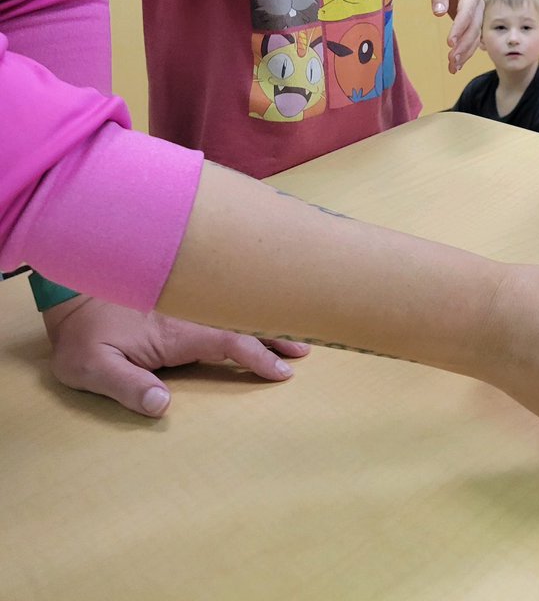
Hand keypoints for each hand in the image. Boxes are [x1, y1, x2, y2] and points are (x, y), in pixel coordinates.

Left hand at [42, 296, 308, 417]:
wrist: (69, 295)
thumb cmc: (82, 337)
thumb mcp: (93, 367)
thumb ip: (128, 386)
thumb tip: (163, 407)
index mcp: (178, 329)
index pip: (229, 342)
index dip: (257, 358)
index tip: (281, 373)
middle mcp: (189, 313)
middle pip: (242, 321)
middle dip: (275, 333)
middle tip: (307, 346)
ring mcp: (187, 304)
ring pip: (235, 310)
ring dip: (264, 320)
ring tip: (294, 331)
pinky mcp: (180, 300)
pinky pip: (221, 303)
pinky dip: (245, 308)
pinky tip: (257, 311)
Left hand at [429, 0, 483, 71]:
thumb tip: (438, 13)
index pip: (467, 13)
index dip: (459, 28)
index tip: (449, 42)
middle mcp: (479, 6)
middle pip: (474, 28)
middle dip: (464, 45)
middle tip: (452, 59)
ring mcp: (478, 15)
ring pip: (475, 37)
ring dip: (465, 53)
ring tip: (453, 67)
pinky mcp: (473, 23)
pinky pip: (472, 40)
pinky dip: (465, 53)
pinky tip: (456, 66)